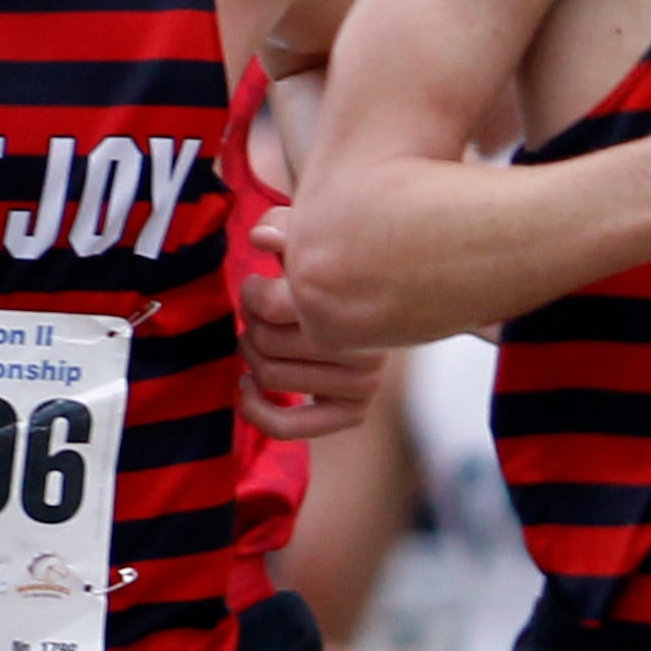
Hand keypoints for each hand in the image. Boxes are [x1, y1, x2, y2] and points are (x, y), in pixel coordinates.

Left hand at [238, 216, 386, 438]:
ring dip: (250, 355)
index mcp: (357, 300)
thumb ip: (286, 225)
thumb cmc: (346, 263)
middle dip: (250, 322)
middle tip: (257, 310)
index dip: (251, 293)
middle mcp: (367, 347)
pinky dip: (256, 409)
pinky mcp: (354, 412)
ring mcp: (365, 385)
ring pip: (270, 375)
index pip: (272, 305)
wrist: (403, 296)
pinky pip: (287, 426)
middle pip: (266, 341)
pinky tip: (248, 384)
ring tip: (257, 337)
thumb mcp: (320, 234)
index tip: (258, 285)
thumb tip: (260, 238)